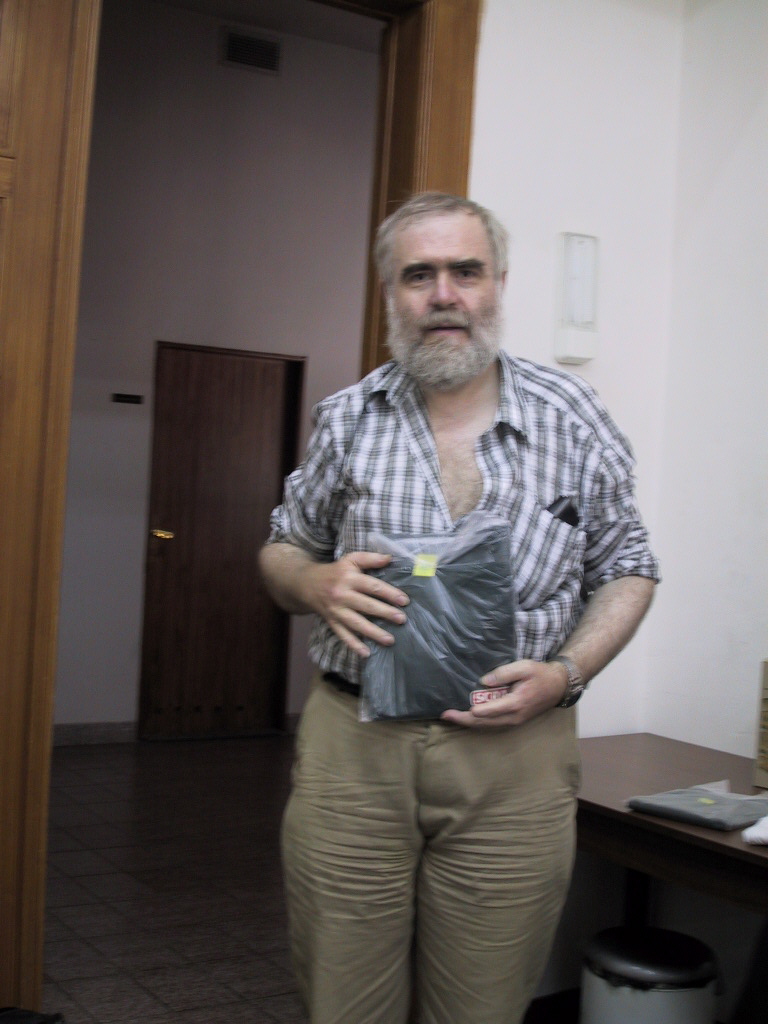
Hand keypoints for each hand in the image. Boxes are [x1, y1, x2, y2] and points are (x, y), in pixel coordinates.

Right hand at [302, 551, 409, 657]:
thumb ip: (370, 558)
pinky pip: (343, 635)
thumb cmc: (335, 571)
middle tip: (402, 619)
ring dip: (373, 633)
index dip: (389, 593)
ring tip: (390, 640)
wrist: (307, 583)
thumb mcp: (350, 560)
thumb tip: (390, 558)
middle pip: (366, 605)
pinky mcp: (331, 622)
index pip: (372, 586)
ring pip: (356, 623)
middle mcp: (342, 595)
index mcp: (348, 577)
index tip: (404, 601)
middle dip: (385, 613)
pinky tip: (366, 653)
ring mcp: (336, 610)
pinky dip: (354, 645)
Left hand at [440, 659, 567, 728]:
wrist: (558, 686)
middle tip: (445, 715)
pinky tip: (468, 717)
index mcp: (515, 703)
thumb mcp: (524, 667)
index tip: (455, 711)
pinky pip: (493, 724)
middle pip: (484, 722)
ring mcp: (514, 721)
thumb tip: (484, 681)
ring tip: (451, 717)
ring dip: (469, 722)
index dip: (471, 712)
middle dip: (464, 720)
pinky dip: (479, 722)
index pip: (489, 711)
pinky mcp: (514, 720)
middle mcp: (514, 717)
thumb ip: (504, 673)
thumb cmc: (540, 674)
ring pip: (487, 725)